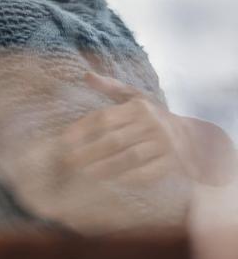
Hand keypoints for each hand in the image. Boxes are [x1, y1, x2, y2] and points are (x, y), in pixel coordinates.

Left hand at [7, 71, 192, 230]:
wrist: (195, 137)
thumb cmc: (154, 116)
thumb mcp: (136, 98)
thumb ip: (111, 88)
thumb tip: (86, 75)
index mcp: (139, 107)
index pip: (104, 118)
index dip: (82, 129)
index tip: (64, 140)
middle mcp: (152, 124)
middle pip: (113, 140)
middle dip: (88, 152)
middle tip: (67, 162)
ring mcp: (164, 145)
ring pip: (128, 158)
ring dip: (103, 167)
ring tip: (83, 173)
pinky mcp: (172, 163)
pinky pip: (146, 173)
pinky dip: (126, 178)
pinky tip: (109, 182)